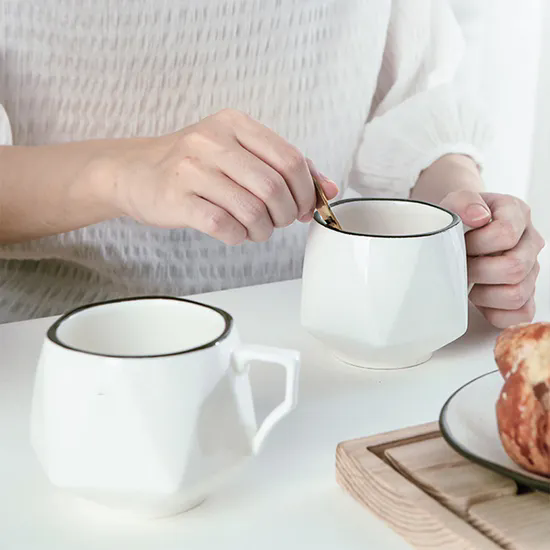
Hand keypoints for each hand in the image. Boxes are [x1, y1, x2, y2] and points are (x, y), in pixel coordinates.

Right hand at [107, 109, 337, 244]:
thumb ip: (283, 167)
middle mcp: (212, 141)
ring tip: (256, 229)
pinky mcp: (177, 199)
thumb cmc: (193, 165)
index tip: (303, 207)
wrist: (134, 172)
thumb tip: (328, 189)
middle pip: (273, 187)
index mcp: (234, 124)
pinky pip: (225, 226)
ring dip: (263, 230)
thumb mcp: (238, 152)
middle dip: (285, 214)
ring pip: (252, 210)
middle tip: (278, 221)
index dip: (305, 190)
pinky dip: (239, 236)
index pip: (289, 158)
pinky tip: (235, 232)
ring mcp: (191, 170)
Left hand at [440, 190, 544, 327]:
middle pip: (514, 268)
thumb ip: (464, 201)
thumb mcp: (454, 202)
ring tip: (468, 281)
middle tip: (460, 266)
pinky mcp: (526, 295)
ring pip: (517, 294)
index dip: (476, 243)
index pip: (505, 234)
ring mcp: (532, 270)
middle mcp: (530, 242)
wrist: (459, 233)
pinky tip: (479, 298)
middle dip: (478, 271)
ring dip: (483, 293)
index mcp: (517, 214)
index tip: (460, 242)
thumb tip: (479, 217)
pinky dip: (494, 312)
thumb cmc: (458, 220)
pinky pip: (520, 314)